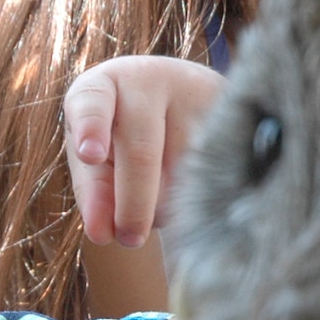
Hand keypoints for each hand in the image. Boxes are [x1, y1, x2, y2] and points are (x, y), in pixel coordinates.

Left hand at [64, 56, 226, 247]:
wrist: (178, 93)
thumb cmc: (121, 131)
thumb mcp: (98, 154)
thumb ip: (94, 191)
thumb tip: (102, 234)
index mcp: (103, 85)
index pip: (93, 103)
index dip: (91, 129)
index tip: (89, 154)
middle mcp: (148, 80)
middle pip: (142, 152)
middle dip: (134, 205)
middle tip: (129, 239)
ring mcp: (194, 91)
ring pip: (183, 168)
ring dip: (168, 204)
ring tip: (159, 201)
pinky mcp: (230, 111)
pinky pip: (217, 168)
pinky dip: (199, 194)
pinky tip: (190, 191)